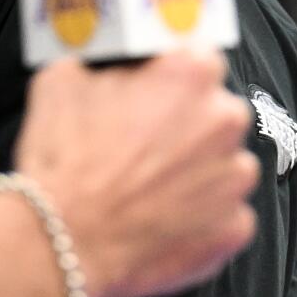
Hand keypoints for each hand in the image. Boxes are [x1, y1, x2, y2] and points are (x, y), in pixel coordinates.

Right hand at [13, 50, 258, 296]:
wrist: (61, 239)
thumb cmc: (63, 158)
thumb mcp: (63, 78)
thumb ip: (101, 64)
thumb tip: (104, 67)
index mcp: (192, 74)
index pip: (199, 57)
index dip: (172, 75)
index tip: (154, 90)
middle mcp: (224, 119)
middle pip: (216, 110)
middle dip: (187, 122)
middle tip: (144, 142)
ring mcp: (234, 177)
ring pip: (225, 162)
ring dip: (198, 169)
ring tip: (151, 186)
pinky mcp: (234, 227)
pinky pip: (226, 213)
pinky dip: (201, 216)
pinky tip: (162, 219)